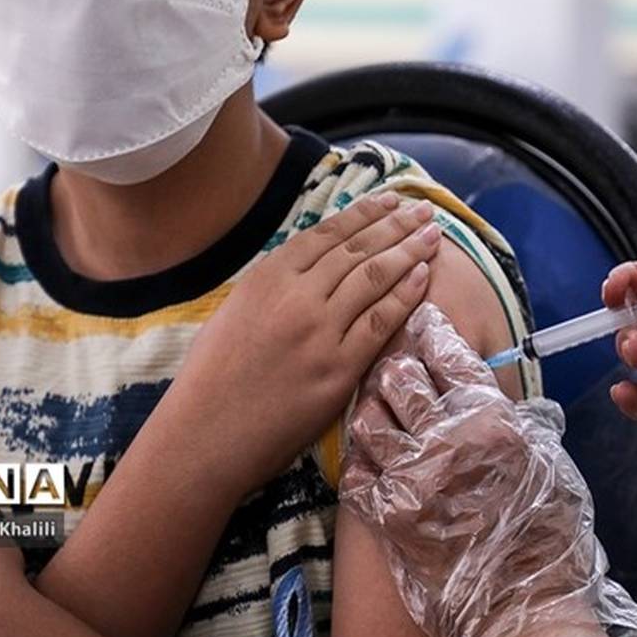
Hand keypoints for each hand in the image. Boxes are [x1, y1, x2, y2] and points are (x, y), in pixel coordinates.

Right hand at [179, 191, 441, 494]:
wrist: (204, 435)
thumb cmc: (210, 378)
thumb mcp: (235, 311)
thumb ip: (274, 285)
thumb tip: (313, 267)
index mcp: (267, 277)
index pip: (328, 234)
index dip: (366, 213)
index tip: (392, 200)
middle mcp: (296, 296)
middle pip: (359, 250)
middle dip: (397, 225)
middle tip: (425, 212)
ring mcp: (320, 332)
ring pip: (375, 279)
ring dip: (409, 252)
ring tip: (433, 235)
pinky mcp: (338, 369)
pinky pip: (381, 323)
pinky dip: (406, 296)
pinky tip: (424, 276)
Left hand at [342, 304, 636, 636]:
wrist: (523, 604)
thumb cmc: (547, 534)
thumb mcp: (546, 459)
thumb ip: (512, 418)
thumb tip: (489, 386)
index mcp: (491, 418)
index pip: (449, 353)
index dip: (430, 331)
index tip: (421, 323)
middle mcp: (448, 439)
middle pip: (397, 376)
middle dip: (394, 369)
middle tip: (396, 373)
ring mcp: (413, 477)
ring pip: (367, 419)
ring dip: (371, 412)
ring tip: (379, 415)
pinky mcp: (389, 516)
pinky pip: (355, 472)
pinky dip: (361, 463)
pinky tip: (372, 462)